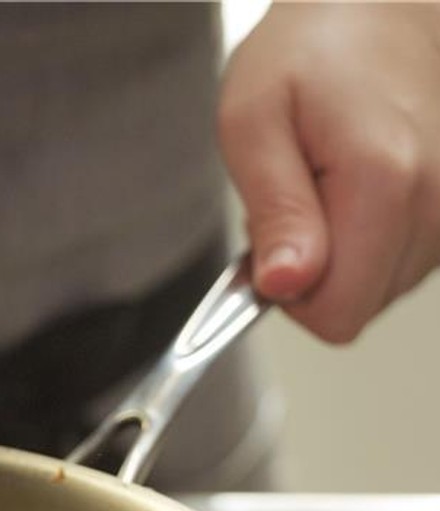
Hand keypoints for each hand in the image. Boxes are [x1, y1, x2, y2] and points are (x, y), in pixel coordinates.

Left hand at [218, 3, 439, 342]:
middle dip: (313, 272)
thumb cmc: (308, 51)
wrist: (378, 3)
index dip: (288, 294)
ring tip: (324, 179)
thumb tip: (286, 286)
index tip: (272, 239)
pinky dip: (369, 236)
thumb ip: (276, 212)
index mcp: (384, 182)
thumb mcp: (253, 123)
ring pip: (381, 287)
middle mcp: (437, 200)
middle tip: (296, 196)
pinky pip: (402, 260)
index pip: (337, 314)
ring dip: (340, 251)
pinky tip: (353, 181)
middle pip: (360, 307)